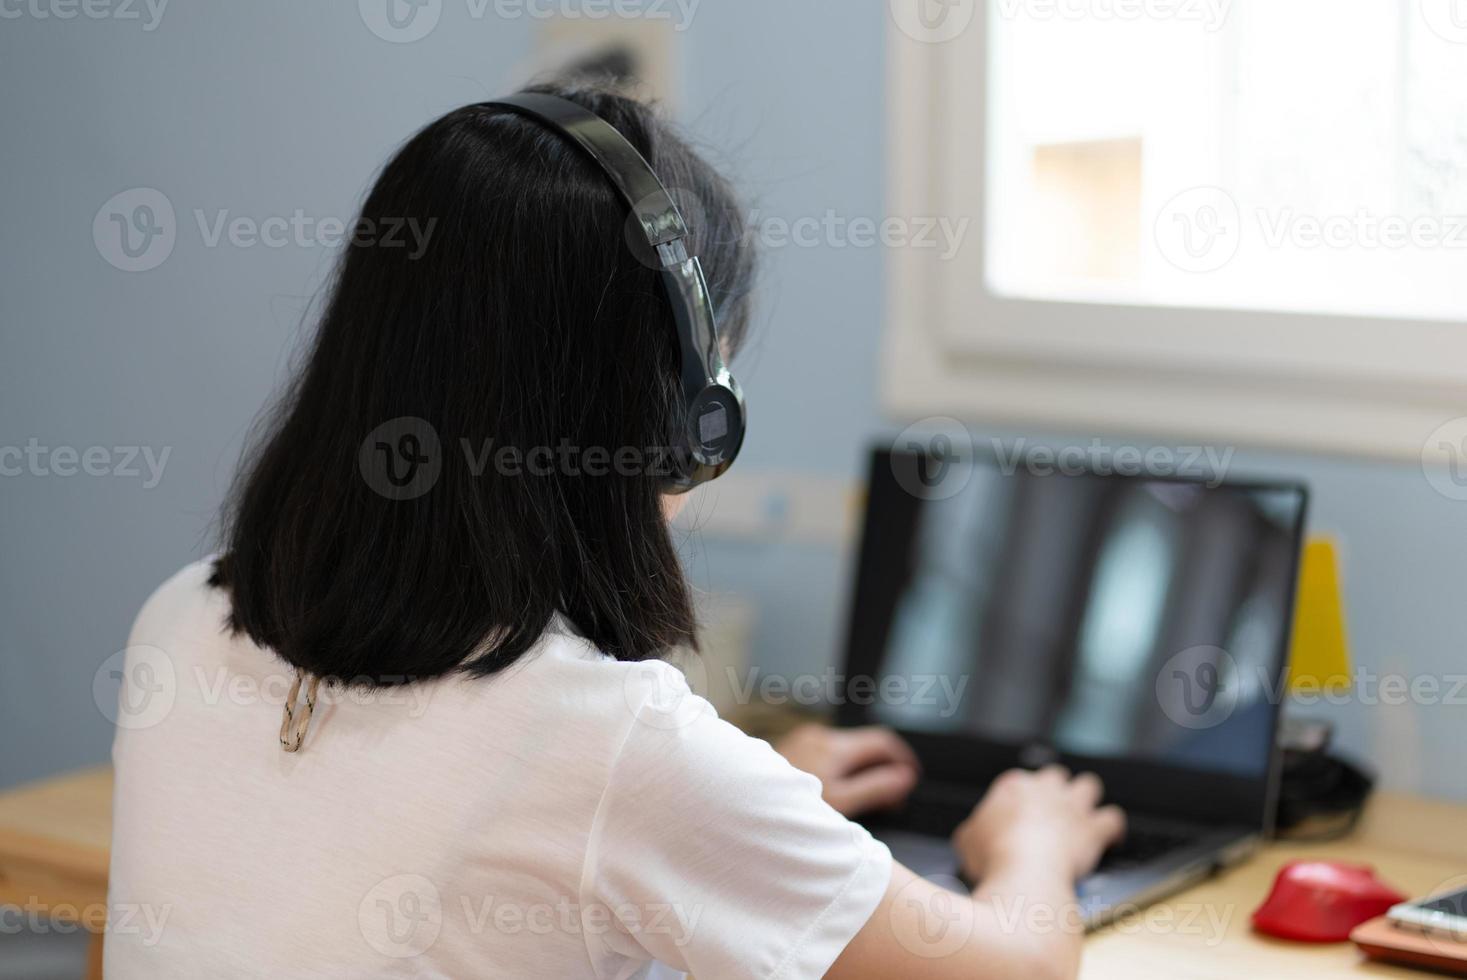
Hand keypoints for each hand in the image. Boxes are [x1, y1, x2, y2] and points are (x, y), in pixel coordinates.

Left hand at [774, 724, 919, 816]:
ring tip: (863, 799)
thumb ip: (876, 788)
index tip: (911, 778)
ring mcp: (804, 739)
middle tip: (890, 799)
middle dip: (882, 768)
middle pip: (865, 745)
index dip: (903, 757)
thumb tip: (906, 778)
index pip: (883, 740)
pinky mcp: (793, 747)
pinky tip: (837, 792)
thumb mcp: (841, 804)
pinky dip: (840, 768)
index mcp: (835, 746)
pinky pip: (827, 753)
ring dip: (860, 770)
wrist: (744, 801)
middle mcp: (820, 736)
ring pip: (846, 750)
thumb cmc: (790, 807)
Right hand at [952, 765, 1125, 883]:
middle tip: (1050, 811)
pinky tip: (1110, 838)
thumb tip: (972, 837)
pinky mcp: (1094, 828)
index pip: (1020, 782)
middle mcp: (1045, 789)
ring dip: (1087, 799)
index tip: (1019, 815)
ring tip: (1083, 815)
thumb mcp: (966, 841)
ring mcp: (1072, 806)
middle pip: (1056, 776)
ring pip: (1088, 785)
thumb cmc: (994, 858)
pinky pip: (1113, 819)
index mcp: (1013, 786)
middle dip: (1056, 790)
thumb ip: (974, 832)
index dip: (1021, 800)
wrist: (1024, 873)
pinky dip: (1112, 828)